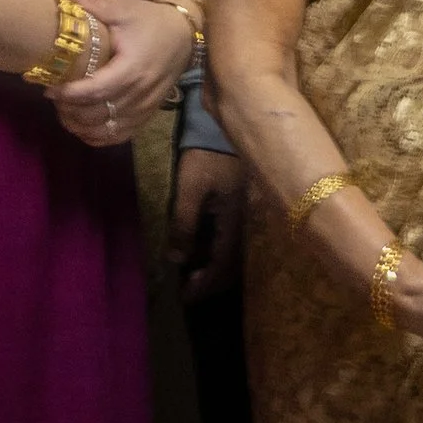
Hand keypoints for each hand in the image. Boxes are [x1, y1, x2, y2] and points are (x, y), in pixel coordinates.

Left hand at [51, 0, 192, 148]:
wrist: (184, 35)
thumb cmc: (150, 20)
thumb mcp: (123, 9)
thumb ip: (92, 5)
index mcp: (132, 68)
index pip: (96, 90)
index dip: (70, 94)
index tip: (49, 89)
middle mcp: (139, 92)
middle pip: (98, 113)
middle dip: (70, 110)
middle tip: (53, 98)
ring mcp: (145, 107)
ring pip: (107, 129)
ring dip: (81, 126)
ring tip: (63, 113)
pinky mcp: (147, 115)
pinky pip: (121, 136)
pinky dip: (99, 137)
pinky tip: (82, 128)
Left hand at [171, 146, 246, 300]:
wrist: (224, 126)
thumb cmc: (206, 155)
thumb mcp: (191, 188)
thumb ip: (184, 224)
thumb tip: (176, 259)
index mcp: (235, 221)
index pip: (222, 265)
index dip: (204, 284)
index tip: (185, 297)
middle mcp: (245, 222)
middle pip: (232, 264)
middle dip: (210, 280)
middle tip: (187, 290)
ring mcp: (245, 214)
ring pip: (233, 253)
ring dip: (213, 266)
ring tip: (191, 273)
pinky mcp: (241, 206)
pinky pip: (231, 238)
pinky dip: (216, 251)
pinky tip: (201, 249)